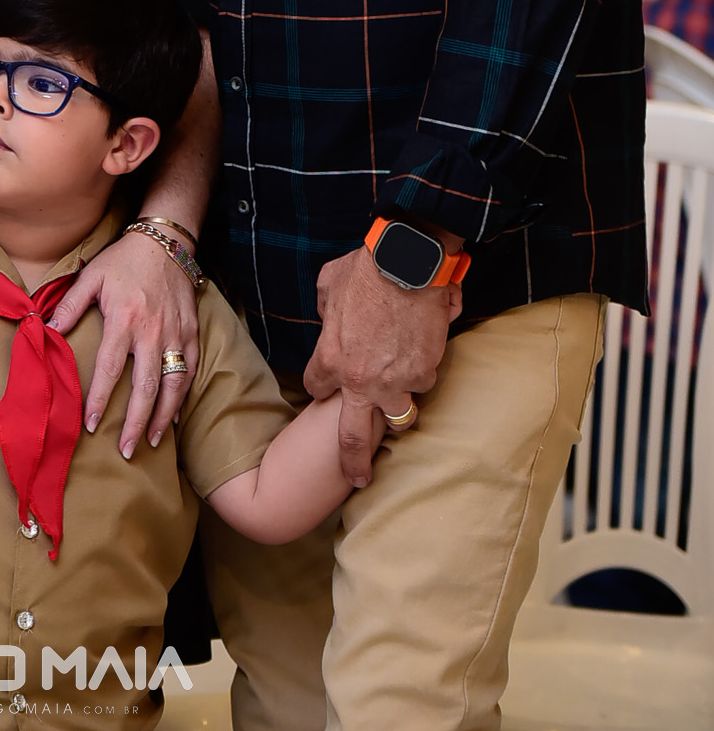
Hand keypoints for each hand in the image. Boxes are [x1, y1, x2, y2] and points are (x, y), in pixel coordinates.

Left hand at [49, 229, 199, 456]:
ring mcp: (175, 334)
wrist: (165, 241)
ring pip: (173, 384)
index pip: (110, 369)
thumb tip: (46, 331)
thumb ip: (70, 305)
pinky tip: (174, 415)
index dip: (99, 399)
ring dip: (162, 417)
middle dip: (134, 422)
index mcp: (124, 319)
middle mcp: (152, 331)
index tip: (90, 425)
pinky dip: (183, 395)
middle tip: (124, 450)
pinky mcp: (191, 332)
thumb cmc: (124, 260)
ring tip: (151, 441)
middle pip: (145, 387)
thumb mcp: (92, 276)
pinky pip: (190, 369)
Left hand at [303, 247, 461, 484]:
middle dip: (353, 463)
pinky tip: (421, 349)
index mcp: (330, 359)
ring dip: (398, 407)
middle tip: (357, 478)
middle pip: (352, 437)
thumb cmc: (366, 268)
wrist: (408, 262)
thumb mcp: (328, 283)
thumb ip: (325, 308)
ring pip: (398, 415)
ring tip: (400, 397)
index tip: (326, 386)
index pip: (315, 388)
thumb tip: (328, 317)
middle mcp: (360, 380)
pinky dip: (422, 370)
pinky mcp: (424, 373)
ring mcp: (395, 382)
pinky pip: (423, 382)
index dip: (321, 384)